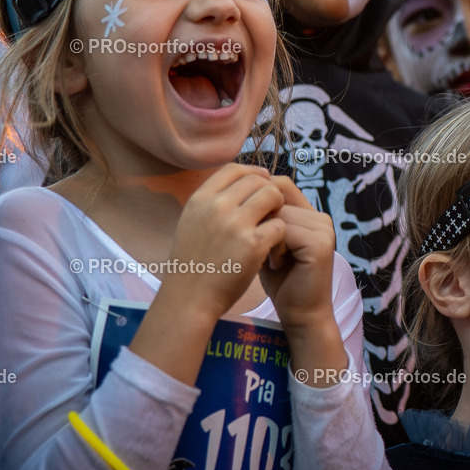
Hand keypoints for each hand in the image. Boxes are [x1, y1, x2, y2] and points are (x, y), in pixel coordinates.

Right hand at [131, 164, 286, 384]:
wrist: (189, 300)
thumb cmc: (193, 265)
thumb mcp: (192, 223)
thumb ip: (211, 204)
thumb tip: (238, 184)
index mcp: (200, 199)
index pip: (233, 169)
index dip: (253, 172)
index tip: (263, 180)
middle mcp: (217, 206)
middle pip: (256, 180)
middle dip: (269, 191)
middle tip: (274, 209)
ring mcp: (235, 224)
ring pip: (272, 196)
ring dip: (279, 209)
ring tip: (275, 228)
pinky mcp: (253, 244)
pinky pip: (280, 225)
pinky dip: (281, 237)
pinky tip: (274, 250)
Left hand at [259, 176, 336, 328]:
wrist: (300, 314)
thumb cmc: (280, 280)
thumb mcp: (268, 243)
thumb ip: (263, 219)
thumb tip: (238, 194)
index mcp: (310, 214)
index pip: (281, 185)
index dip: (259, 197)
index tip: (244, 220)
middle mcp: (320, 217)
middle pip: (278, 198)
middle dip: (260, 221)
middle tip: (258, 248)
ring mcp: (323, 229)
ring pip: (279, 214)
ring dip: (265, 236)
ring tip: (269, 259)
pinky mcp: (320, 243)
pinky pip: (284, 231)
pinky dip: (273, 247)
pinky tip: (275, 265)